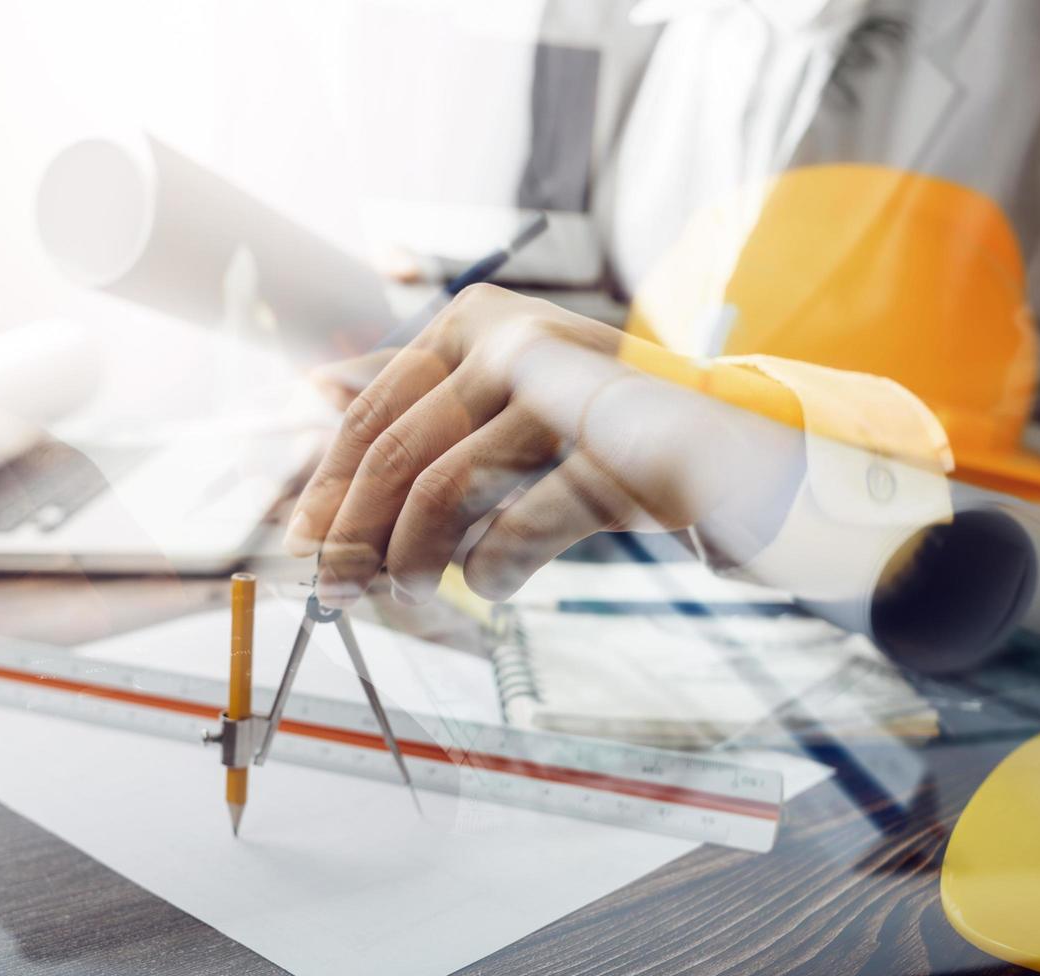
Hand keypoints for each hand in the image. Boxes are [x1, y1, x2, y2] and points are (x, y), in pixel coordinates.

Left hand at [286, 284, 800, 606]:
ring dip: (416, 559)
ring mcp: (570, 390)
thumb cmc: (600, 431)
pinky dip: (493, 569)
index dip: (328, 484)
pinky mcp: (618, 452)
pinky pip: (521, 525)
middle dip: (356, 535)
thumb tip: (313, 385)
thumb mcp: (503, 400)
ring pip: (446, 490)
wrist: (734, 445)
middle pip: (396, 453)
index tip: (305, 541)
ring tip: (417, 591)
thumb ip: (420, 398)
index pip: (371, 410)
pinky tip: (490, 585)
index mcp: (478, 319)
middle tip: (339, 591)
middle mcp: (518, 338)